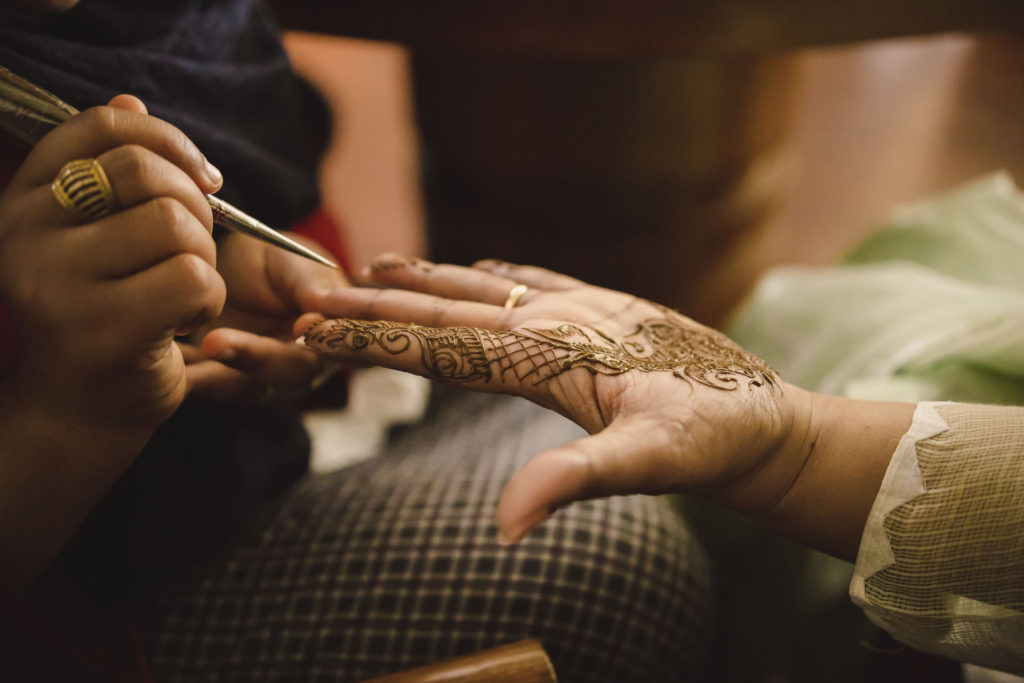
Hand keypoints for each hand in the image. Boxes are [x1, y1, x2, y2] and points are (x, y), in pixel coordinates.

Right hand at [0, 94, 223, 436]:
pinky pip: (194, 280)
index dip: (169, 140)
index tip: (204, 181)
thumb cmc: (102, 312)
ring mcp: (59, 283)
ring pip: (176, 227)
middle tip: (195, 246)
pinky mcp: (102, 329)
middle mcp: (26, 233)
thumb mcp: (94, 235)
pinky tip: (183, 320)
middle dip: (196, 207)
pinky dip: (209, 300)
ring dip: (204, 259)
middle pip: (147, 174)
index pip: (102, 126)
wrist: (80, 408)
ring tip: (184, 289)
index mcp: (25, 198)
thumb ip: (109, 170)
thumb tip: (131, 97)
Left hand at [183, 229, 348, 402]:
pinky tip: (156, 361)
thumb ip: (308, 285)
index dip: (322, 339)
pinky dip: (180, 375)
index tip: (302, 324)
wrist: (236, 273)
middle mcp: (296, 366)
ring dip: (211, 375)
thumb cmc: (278, 266)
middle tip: (217, 342)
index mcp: (328, 337)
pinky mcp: (216, 380)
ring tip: (179, 357)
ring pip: (240, 385)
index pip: (334, 344)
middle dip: (252, 357)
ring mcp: (256, 379)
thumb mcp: (295, 264)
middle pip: (284, 372)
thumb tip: (321, 304)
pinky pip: (199, 383)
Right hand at [298, 254, 815, 543]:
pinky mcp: (603, 311)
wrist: (768, 418)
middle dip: (376, 307)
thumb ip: (573, 480)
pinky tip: (475, 267)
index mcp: (550, 353)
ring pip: (483, 288)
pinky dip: (487, 274)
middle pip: (447, 311)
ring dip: (424, 281)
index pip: (441, 347)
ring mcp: (581, 309)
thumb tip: (506, 525)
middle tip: (313, 298)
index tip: (314, 330)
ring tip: (376, 268)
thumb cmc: (713, 439)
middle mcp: (557, 319)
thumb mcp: (649, 464)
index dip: (373, 340)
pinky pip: (531, 280)